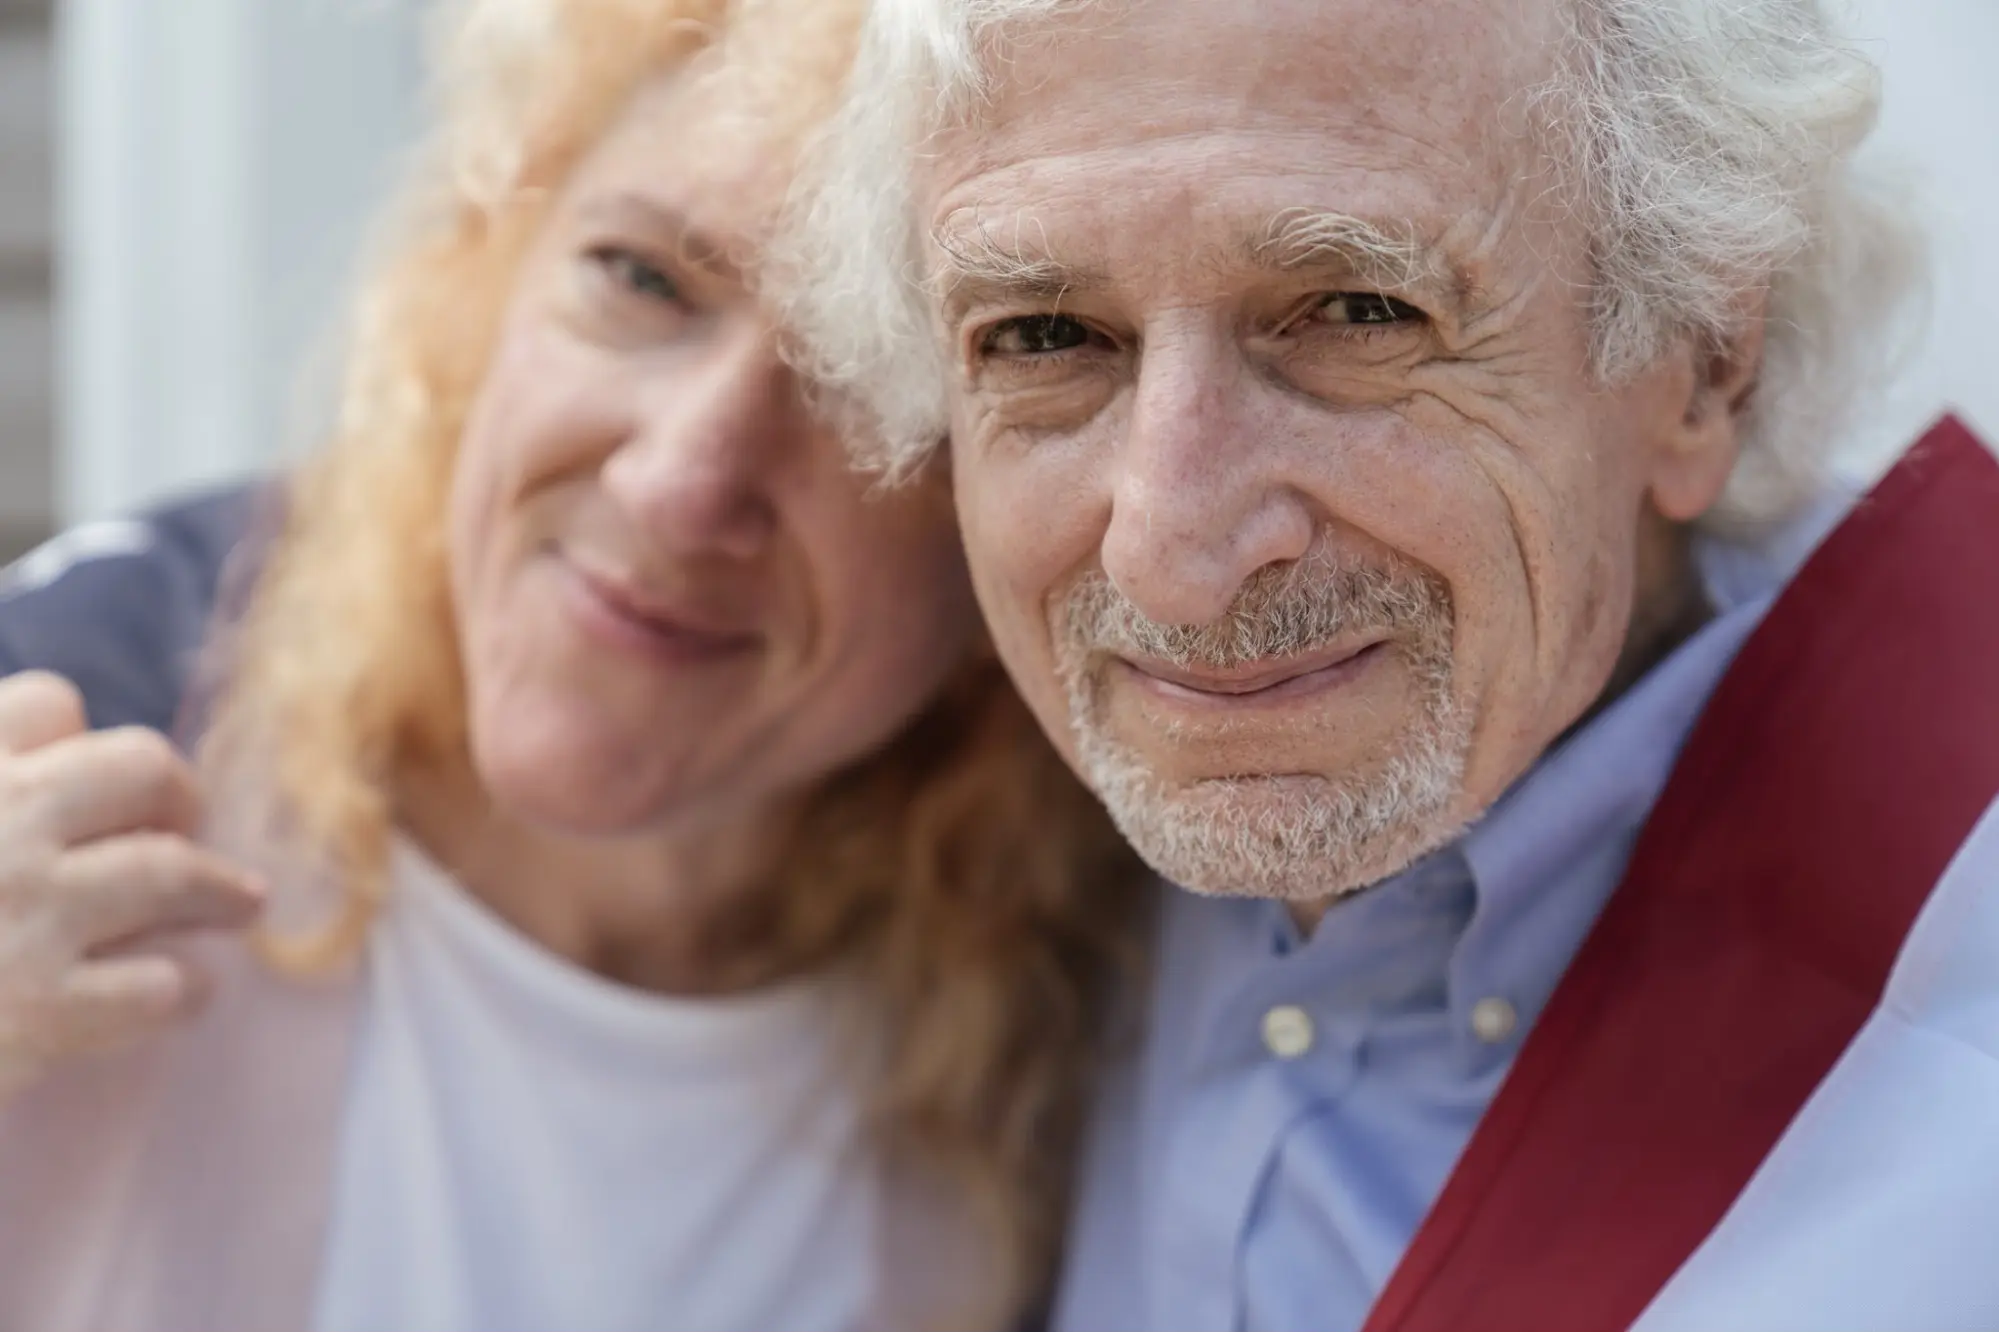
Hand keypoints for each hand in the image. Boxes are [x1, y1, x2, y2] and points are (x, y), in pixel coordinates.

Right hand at [0, 671, 262, 1103]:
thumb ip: (0, 782)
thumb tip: (52, 728)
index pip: (46, 702)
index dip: (77, 742)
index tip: (89, 780)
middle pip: (142, 768)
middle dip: (177, 797)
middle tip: (184, 828)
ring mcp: (25, 913)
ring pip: (173, 871)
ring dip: (220, 890)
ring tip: (240, 904)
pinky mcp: (43, 1011)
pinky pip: (165, 982)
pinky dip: (186, 986)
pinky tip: (182, 992)